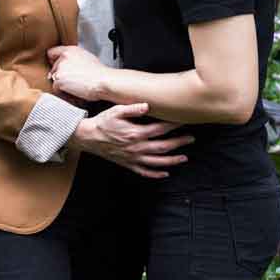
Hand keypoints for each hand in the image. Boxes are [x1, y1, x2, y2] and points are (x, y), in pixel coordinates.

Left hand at [46, 44, 109, 101]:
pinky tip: (74, 89)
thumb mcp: (86, 58)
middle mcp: (63, 57)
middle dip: (60, 74)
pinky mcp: (58, 80)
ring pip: (54, 78)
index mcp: (70, 50)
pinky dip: (63, 91)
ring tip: (76, 84)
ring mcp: (60, 68)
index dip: (54, 61)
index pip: (52, 52)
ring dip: (62, 83)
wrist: (103, 81)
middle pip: (53, 68)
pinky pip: (56, 88)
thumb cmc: (99, 73)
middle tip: (74, 79)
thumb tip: (68, 64)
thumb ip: (74, 58)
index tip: (56, 66)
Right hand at [71, 103, 191, 178]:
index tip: (183, 121)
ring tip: (184, 158)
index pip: (160, 129)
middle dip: (179, 143)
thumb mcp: (115, 111)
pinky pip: (144, 172)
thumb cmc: (103, 122)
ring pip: (157, 162)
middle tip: (191, 139)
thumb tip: (147, 105)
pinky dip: (156, 174)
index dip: (173, 125)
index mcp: (135, 133)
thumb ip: (132, 108)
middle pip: (163, 147)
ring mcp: (133, 158)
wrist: (88, 138)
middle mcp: (137, 147)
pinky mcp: (128, 164)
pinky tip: (165, 173)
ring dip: (172, 161)